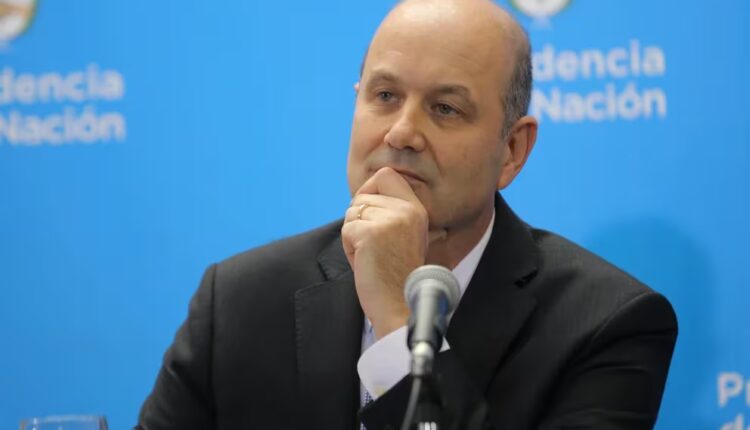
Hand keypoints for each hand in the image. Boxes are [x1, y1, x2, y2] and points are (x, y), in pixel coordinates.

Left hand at [342, 167, 445, 338]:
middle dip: (359, 220)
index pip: (387, 175)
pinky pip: (346, 229)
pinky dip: (349, 248)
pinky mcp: (370, 234)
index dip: (370, 189)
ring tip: (371, 256)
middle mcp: (406, 210)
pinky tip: (365, 262)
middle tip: (373, 247)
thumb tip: (361, 198)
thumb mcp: (404, 235)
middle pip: (362, 195)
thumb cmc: (397, 275)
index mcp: (416, 209)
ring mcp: (389, 220)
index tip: (369, 213)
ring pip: (352, 213)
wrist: (400, 304)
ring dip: (353, 235)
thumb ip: (390, 213)